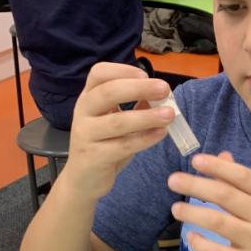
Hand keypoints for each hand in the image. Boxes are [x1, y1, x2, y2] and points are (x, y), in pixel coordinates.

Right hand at [64, 63, 174, 200]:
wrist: (82, 180)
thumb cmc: (103, 145)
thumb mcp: (116, 122)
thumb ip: (135, 107)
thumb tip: (162, 95)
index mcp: (88, 98)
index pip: (99, 73)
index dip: (122, 70)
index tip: (145, 74)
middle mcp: (83, 112)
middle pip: (108, 92)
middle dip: (138, 88)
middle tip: (164, 89)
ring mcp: (86, 134)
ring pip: (118, 122)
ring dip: (146, 116)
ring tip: (169, 114)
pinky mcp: (94, 157)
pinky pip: (123, 146)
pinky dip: (144, 139)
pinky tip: (161, 134)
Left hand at [167, 151, 250, 250]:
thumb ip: (241, 184)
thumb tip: (222, 156)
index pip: (244, 176)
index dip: (219, 166)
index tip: (195, 160)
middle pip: (227, 196)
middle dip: (197, 185)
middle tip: (173, 180)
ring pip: (219, 222)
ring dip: (194, 213)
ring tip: (175, 208)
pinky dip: (201, 244)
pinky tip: (190, 236)